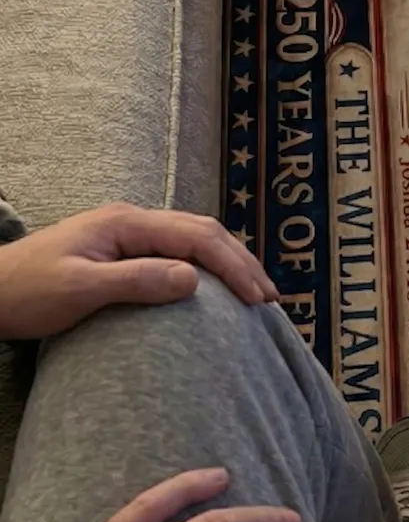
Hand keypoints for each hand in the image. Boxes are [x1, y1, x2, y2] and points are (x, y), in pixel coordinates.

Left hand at [0, 205, 277, 339]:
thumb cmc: (27, 293)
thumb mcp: (80, 289)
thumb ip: (136, 280)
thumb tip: (194, 279)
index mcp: (125, 223)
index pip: (196, 237)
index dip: (233, 266)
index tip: (258, 299)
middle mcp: (131, 222)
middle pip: (202, 232)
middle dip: (241, 262)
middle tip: (270, 299)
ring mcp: (127, 236)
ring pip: (193, 240)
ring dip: (228, 263)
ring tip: (255, 294)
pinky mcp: (122, 253)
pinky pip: (177, 253)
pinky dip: (207, 269)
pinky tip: (216, 290)